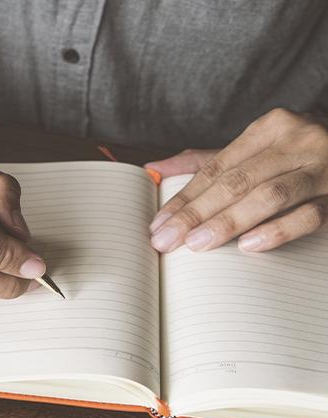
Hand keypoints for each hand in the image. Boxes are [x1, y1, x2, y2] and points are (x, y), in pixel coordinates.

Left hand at [147, 108, 327, 252]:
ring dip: (228, 222)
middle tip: (166, 240)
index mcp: (271, 127)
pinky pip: (308, 215)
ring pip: (268, 196)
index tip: (158, 224)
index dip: (184, 197)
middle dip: (196, 213)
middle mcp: (299, 141)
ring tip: (196, 244)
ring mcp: (323, 168)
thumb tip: (153, 168)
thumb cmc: (296, 157)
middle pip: (236, 181)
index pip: (216, 167)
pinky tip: (249, 246)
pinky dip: (277, 230)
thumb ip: (207, 161)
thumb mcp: (255, 150)